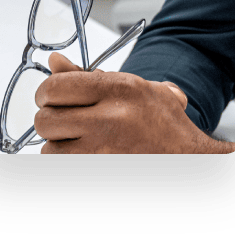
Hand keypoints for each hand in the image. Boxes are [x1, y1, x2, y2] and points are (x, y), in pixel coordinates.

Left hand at [33, 53, 234, 152]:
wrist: (188, 160)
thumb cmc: (162, 124)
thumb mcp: (133, 87)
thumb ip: (88, 74)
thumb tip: (54, 61)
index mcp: (118, 89)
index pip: (56, 87)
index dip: (45, 92)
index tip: (48, 97)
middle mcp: (109, 120)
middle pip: (46, 119)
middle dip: (47, 119)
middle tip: (58, 119)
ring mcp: (103, 152)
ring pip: (49, 149)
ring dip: (56, 145)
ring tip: (73, 141)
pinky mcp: (98, 172)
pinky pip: (61, 168)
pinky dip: (65, 162)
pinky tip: (80, 156)